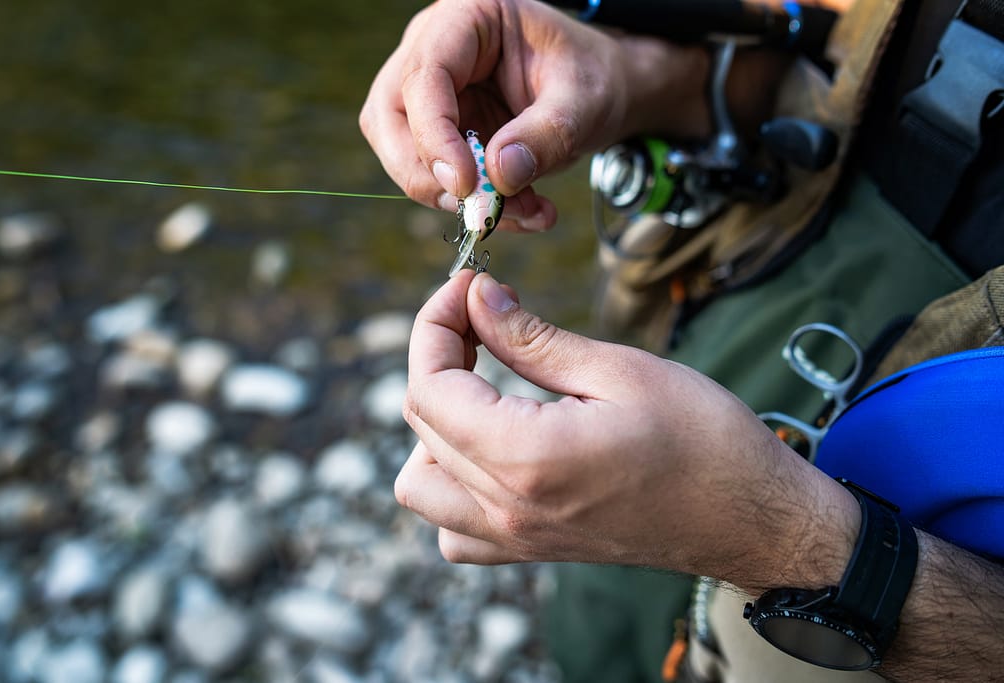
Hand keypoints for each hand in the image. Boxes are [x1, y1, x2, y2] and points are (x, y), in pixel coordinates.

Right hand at [359, 0, 709, 231]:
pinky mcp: (436, 133)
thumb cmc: (590, 77)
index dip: (435, 136)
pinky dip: (472, 204)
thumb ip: (546, 134)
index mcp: (467, 18)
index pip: (425, 76)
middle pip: (388, 116)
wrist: (598, 91)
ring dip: (451, 198)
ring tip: (521, 212)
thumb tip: (499, 176)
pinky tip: (521, 212)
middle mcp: (432, 50)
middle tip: (480, 208)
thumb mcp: (584, 101)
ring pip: (400, 153)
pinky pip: (432, 178)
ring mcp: (427, 94)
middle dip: (427, 174)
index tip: (465, 185)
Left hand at [397, 271, 859, 593]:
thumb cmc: (705, 441)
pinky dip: (452, 487)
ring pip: (419, 484)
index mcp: (526, 458)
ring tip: (483, 389)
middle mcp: (506, 508)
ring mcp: (514, 538)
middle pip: (420, 423)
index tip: (467, 288)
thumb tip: (478, 299)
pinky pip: (453, 530)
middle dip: (437, 356)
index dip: (435, 324)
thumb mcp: (620, 370)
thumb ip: (533, 337)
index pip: (430, 386)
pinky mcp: (530, 550)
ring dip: (434, 428)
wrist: (752, 520)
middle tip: (483, 316)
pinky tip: (494, 451)